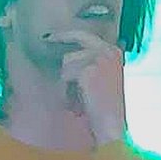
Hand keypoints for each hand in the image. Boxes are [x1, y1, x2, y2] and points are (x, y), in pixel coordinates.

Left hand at [45, 27, 126, 144]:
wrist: (110, 124)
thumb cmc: (103, 107)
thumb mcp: (100, 77)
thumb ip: (88, 61)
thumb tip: (66, 52)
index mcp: (114, 51)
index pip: (86, 35)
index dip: (68, 34)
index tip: (53, 35)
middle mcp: (109, 51)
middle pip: (78, 36)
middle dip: (60, 36)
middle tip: (45, 38)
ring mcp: (100, 59)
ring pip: (68, 60)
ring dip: (68, 79)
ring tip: (78, 97)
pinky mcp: (88, 69)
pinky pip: (67, 73)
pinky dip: (69, 88)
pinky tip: (78, 101)